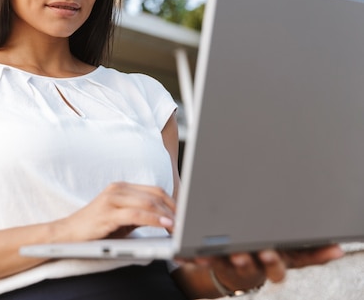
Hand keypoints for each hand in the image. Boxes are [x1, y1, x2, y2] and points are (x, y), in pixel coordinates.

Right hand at [54, 182, 175, 241]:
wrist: (68, 234)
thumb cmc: (97, 228)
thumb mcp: (122, 218)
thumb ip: (141, 214)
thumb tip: (168, 219)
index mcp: (121, 187)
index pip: (154, 190)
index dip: (173, 202)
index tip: (186, 215)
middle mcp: (117, 189)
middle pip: (154, 194)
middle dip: (174, 208)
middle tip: (187, 222)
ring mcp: (111, 199)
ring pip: (148, 203)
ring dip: (167, 215)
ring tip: (179, 225)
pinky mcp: (107, 213)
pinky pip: (137, 214)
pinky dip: (154, 219)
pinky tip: (164, 225)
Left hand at [196, 245, 343, 292]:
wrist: (244, 259)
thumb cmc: (271, 250)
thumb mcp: (294, 253)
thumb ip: (313, 252)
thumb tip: (338, 249)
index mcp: (272, 261)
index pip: (275, 267)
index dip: (271, 261)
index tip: (267, 253)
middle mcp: (249, 264)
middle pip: (245, 266)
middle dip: (242, 260)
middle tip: (237, 253)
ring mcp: (227, 262)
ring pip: (218, 262)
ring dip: (210, 258)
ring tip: (203, 252)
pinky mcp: (207, 258)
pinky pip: (195, 257)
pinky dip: (186, 256)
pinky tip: (178, 253)